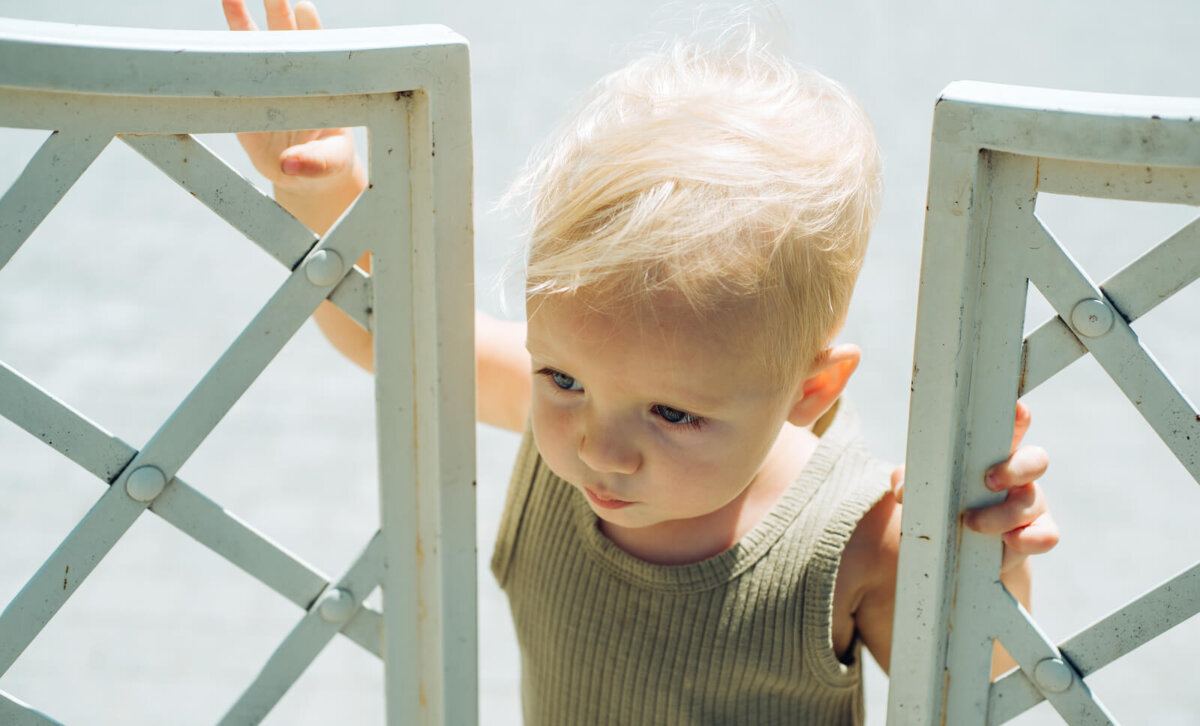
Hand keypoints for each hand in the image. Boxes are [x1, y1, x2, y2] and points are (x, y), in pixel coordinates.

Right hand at [221, 0, 360, 197]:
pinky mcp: (241, 103)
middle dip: (275, 8)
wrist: (305, 176)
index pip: (317, 48)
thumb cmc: (328, 162)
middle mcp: (292, 78)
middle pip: (283, 36)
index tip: (303, 8)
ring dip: (240, 21)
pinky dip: (216, 57)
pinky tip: (203, 42)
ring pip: (251, 49)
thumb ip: (314, 163)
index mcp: (320, 85)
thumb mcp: (329, 164)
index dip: (309, 27)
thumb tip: (289, 165)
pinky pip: (227, 77)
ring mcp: (264, 87)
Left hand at [890, 402, 1058, 572]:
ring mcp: (1029, 504)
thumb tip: (902, 487)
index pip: (1011, 426)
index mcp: (990, 453)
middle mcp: (1016, 475)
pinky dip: (1031, 539)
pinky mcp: (1034, 533)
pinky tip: (1009, 541)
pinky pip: (1048, 534)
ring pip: (1033, 502)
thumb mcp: (923, 489)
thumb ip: (909, 481)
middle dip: (1015, 469)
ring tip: (972, 524)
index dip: (1018, 416)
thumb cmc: (942, 502)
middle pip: (1035, 460)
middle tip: (988, 481)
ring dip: (1002, 515)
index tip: (1017, 410)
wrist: (956, 545)